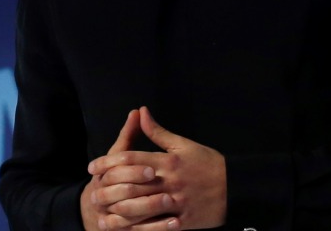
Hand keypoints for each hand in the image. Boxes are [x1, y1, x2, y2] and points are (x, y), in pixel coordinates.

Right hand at [82, 109, 161, 230]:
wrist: (95, 206)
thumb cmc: (112, 175)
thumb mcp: (118, 155)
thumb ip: (129, 135)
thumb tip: (139, 111)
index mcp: (105, 172)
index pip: (117, 169)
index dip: (134, 169)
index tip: (153, 169)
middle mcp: (104, 192)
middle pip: (122, 191)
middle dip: (142, 190)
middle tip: (165, 188)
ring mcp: (112, 212)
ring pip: (130, 213)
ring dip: (151, 209)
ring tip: (171, 203)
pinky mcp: (123, 228)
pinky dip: (157, 228)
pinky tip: (175, 223)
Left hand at [85, 106, 226, 230]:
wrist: (238, 187)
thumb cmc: (209, 163)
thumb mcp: (183, 145)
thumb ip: (158, 132)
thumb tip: (140, 111)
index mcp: (167, 161)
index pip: (130, 159)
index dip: (108, 163)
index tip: (93, 167)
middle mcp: (170, 181)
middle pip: (133, 184)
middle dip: (110, 190)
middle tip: (92, 195)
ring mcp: (178, 202)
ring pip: (144, 208)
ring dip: (122, 213)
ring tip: (104, 217)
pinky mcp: (186, 220)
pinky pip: (162, 226)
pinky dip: (145, 229)